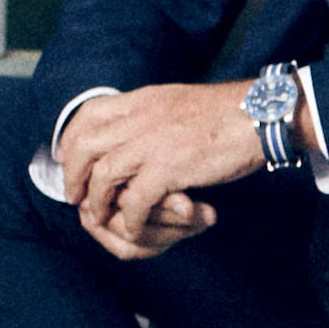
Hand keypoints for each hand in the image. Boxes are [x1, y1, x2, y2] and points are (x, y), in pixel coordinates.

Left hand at [59, 83, 263, 258]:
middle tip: (75, 197)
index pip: (89, 114)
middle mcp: (140, 118)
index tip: (67, 159)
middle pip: (85, 146)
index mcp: (141, 100)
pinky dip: (130, 218)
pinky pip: (135, 201)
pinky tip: (134, 227)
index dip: (72, 139)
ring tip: (99, 217)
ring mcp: (153, 143)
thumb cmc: (226, 112)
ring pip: (104, 175)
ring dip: (97, 201)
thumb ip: (151, 113)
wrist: (260, 114)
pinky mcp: (170, 168)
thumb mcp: (176, 101)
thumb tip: (133, 126)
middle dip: (74, 175)